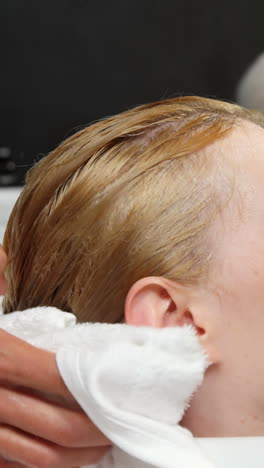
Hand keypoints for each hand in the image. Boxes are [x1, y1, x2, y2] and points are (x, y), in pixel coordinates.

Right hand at [0, 330, 110, 467]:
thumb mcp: (4, 338)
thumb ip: (35, 349)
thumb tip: (83, 364)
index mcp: (7, 360)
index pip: (66, 383)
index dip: (97, 397)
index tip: (120, 399)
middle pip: (62, 428)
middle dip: (98, 434)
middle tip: (119, 429)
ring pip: (43, 458)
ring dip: (79, 457)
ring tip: (98, 446)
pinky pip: (18, 467)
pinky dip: (47, 465)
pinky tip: (65, 456)